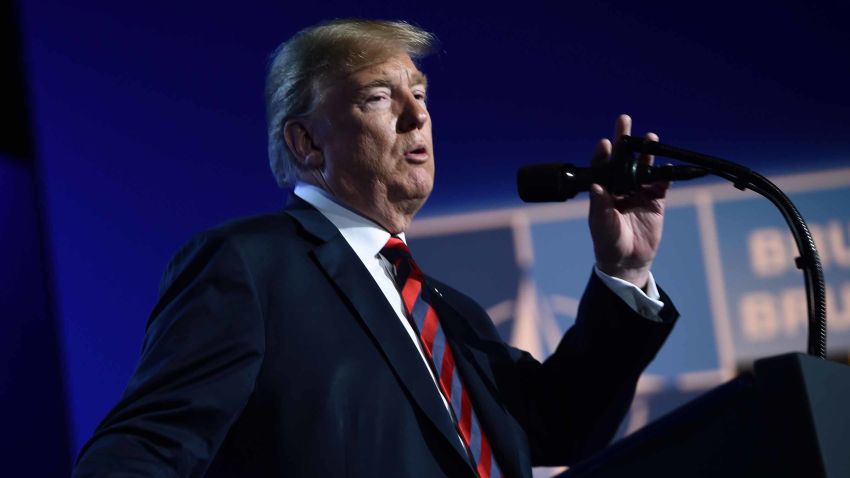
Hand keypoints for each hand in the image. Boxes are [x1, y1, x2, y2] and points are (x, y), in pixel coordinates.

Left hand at [588, 114, 668, 287]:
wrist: (628, 260)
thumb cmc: (608, 242)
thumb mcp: (601, 225)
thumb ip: (600, 206)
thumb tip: (596, 186)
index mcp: (604, 190)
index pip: (602, 166)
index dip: (604, 153)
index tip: (605, 143)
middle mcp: (620, 186)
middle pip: (622, 159)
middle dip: (624, 140)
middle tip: (624, 120)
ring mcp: (638, 191)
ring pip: (643, 167)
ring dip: (646, 152)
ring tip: (649, 137)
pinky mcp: (655, 200)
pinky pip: (661, 183)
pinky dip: (665, 173)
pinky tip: (666, 163)